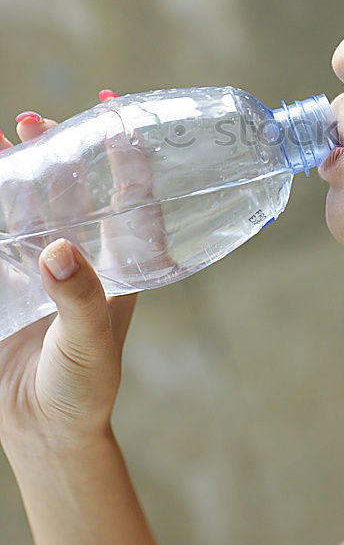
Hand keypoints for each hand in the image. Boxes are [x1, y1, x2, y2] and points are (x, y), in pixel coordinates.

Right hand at [0, 98, 140, 451]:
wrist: (44, 430)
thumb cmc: (85, 388)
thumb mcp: (89, 342)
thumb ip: (77, 298)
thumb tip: (58, 250)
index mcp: (121, 266)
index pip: (130, 199)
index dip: (126, 156)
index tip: (117, 113)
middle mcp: (85, 258)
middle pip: (74, 191)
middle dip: (58, 153)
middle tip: (36, 120)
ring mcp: (46, 269)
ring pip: (32, 205)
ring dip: (20, 171)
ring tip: (6, 135)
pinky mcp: (11, 284)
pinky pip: (0, 235)